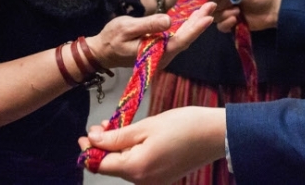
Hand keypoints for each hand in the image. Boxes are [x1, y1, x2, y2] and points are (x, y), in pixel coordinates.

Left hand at [78, 107, 225, 184]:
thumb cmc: (184, 125)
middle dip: (104, 147)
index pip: (100, 164)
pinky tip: (135, 137)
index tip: (88, 132)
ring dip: (118, 149)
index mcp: (136, 168)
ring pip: (126, 166)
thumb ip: (117, 136)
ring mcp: (154, 182)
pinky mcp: (163, 178)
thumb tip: (93, 140)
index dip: (90, 149)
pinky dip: (132, 154)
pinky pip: (140, 167)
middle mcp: (142, 181)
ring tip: (119, 127)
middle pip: (112, 167)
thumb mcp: (147, 126)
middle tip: (104, 124)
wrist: (217, 135)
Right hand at [87, 2, 214, 68]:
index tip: (208, 17)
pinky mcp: (160, 48)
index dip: (195, 29)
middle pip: (186, 38)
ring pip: (183, 37)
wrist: (100, 52)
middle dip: (199, 21)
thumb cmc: (111, 40)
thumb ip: (148, 25)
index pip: (181, 41)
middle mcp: (163, 56)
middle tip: (212, 4)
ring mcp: (162, 53)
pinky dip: (186, 25)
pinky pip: (177, 36)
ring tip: (207, 7)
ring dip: (195, 22)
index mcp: (156, 53)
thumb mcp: (126, 28)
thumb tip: (168, 20)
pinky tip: (193, 15)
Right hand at [216, 0, 281, 32]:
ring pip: (215, 17)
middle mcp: (225, 2)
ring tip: (237, 13)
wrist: (273, 10)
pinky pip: (222, 27)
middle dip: (218, 7)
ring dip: (224, 16)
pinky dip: (226, 24)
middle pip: (211, 6)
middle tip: (229, 6)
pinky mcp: (232, 25)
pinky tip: (235, 20)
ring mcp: (228, 14)